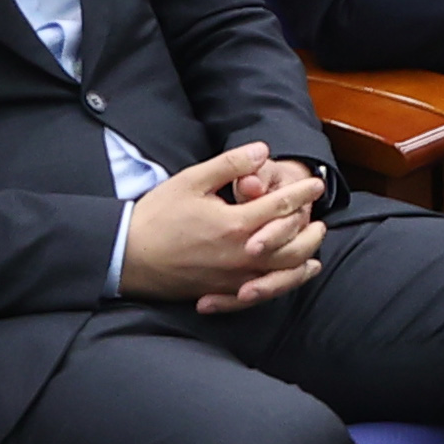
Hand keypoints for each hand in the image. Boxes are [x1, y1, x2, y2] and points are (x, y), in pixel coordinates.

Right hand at [119, 145, 324, 314]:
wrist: (124, 256)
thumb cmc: (156, 216)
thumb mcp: (192, 180)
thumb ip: (230, 165)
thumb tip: (263, 150)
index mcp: (235, 224)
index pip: (282, 207)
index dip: (302, 194)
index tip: (316, 185)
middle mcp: (240, 255)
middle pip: (292, 246)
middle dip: (310, 230)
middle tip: (319, 218)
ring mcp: (232, 278)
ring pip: (282, 273)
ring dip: (303, 259)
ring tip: (314, 247)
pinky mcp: (221, 292)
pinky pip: (261, 293)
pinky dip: (282, 284)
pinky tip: (290, 277)